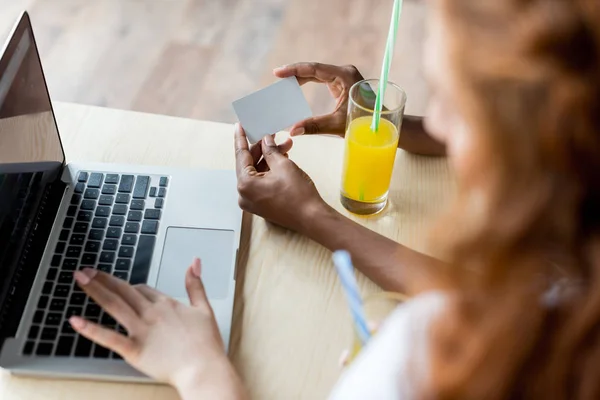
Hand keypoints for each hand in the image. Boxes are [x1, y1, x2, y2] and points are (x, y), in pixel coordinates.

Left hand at [70, 260, 242, 397]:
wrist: (204, 369)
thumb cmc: (206, 344)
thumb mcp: (205, 308)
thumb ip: (196, 285)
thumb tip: (194, 263)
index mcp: (167, 304)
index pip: (142, 289)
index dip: (129, 288)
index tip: (120, 288)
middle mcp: (151, 313)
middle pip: (123, 290)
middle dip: (103, 278)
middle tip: (86, 271)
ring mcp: (141, 330)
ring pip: (114, 305)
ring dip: (95, 290)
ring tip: (80, 279)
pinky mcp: (134, 350)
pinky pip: (109, 337)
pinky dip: (91, 329)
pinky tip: (76, 321)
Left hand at [235, 124, 325, 230]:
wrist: (312, 218)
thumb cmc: (298, 195)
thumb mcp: (283, 165)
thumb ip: (270, 150)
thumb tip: (265, 140)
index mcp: (245, 184)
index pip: (241, 155)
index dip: (241, 138)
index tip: (239, 126)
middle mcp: (244, 195)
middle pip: (249, 164)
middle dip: (262, 149)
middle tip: (271, 135)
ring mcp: (252, 201)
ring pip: (256, 173)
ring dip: (268, 159)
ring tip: (284, 146)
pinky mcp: (261, 205)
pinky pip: (260, 183)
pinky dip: (269, 171)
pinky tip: (281, 159)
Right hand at [273, 62, 363, 135]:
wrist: (382, 125)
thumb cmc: (364, 123)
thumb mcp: (337, 124)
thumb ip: (314, 126)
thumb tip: (292, 131)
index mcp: (344, 75)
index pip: (314, 69)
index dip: (295, 70)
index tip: (278, 72)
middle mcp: (344, 72)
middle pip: (314, 68)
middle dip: (295, 73)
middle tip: (277, 77)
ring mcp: (343, 76)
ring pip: (316, 73)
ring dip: (300, 77)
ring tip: (283, 82)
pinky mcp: (342, 83)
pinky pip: (321, 79)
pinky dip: (308, 82)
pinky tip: (296, 85)